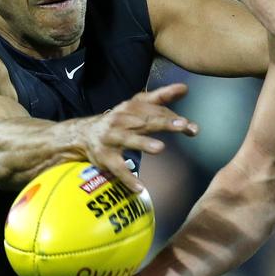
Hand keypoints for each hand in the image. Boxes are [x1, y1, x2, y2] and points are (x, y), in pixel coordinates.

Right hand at [75, 82, 197, 191]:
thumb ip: (161, 98)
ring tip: (160, 148)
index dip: (173, 116)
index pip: (155, 110)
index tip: (191, 125)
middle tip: (182, 126)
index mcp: (131, 107)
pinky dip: (127, 178)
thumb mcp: (137, 105)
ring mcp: (112, 138)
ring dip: (143, 143)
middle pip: (145, 121)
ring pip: (128, 140)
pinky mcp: (104, 157)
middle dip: (164, 123)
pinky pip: (117, 168)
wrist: (84, 134)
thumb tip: (185, 88)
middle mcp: (121, 120)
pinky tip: (139, 188)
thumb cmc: (119, 120)